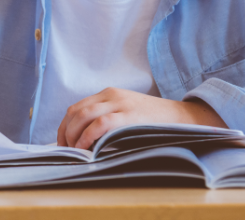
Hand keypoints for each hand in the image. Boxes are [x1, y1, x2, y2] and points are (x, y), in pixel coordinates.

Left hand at [57, 88, 226, 149]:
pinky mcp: (129, 115)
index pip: (76, 107)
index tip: (62, 143)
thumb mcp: (126, 111)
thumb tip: (83, 139)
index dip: (64, 126)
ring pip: (85, 115)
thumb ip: (107, 118)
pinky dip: (88, 136)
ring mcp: (121, 103)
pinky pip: (101, 123)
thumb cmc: (152, 120)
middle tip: (65, 151)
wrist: (181, 117)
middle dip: (65, 132)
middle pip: (76, 111)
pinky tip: (86, 149)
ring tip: (73, 152)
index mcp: (108, 93)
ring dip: (74, 135)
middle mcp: (111, 95)